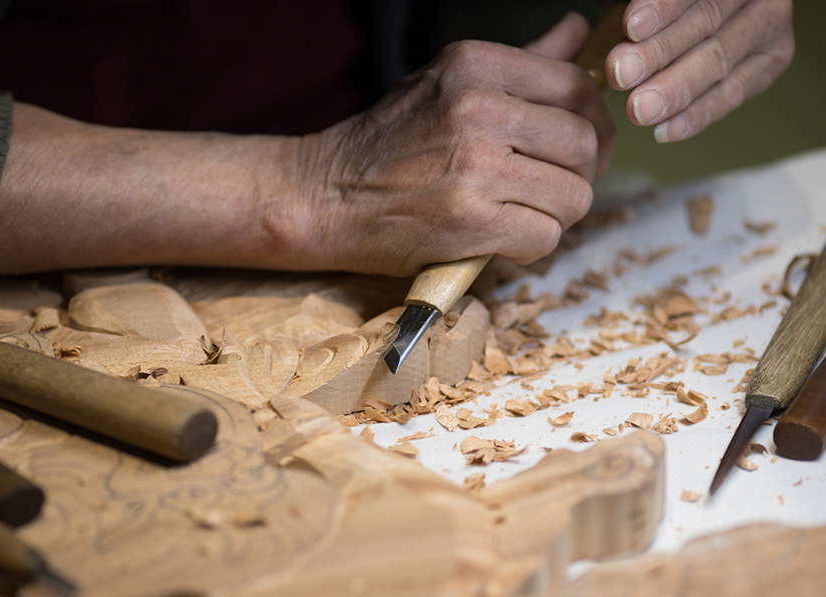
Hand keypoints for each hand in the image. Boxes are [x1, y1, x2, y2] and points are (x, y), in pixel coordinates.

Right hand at [295, 13, 614, 275]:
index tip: (577, 148)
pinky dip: (531, 245)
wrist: (323, 196)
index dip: (591, 124)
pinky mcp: (468, 222)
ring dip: (557, 213)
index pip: (575, 87)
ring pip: (572, 196)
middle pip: (582, 144)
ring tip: (524, 214)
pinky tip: (503, 238)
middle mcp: (478, 109)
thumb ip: (519, 64)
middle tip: (555, 187)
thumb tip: (580, 33)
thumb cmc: (385, 143)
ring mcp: (473, 167)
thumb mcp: (445, 83)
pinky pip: (543, 236)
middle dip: (580, 173)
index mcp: (474, 65)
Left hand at [606, 0, 793, 141]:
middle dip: (659, 52)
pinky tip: (665, 130)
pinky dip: (697, 114)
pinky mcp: (768, 61)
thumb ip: (632, 3)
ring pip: (719, 60)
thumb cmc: (655, 6)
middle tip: (621, 75)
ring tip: (638, 109)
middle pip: (706, 21)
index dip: (664, 7)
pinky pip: (732, 93)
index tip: (630, 28)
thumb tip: (622, 25)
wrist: (681, 15)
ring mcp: (766, 25)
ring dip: (675, 90)